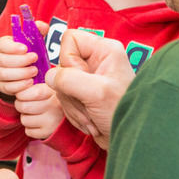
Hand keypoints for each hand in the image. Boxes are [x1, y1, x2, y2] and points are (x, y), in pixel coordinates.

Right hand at [0, 36, 37, 97]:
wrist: (18, 69)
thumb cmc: (25, 53)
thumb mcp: (30, 41)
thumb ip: (37, 31)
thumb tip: (43, 26)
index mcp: (2, 45)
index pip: (2, 45)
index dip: (13, 47)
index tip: (25, 48)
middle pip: (3, 60)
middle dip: (20, 60)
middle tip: (35, 58)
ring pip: (4, 74)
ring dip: (21, 73)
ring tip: (34, 71)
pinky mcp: (2, 86)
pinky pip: (8, 87)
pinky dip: (20, 85)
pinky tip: (30, 81)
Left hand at [13, 83, 63, 139]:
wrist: (68, 115)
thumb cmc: (52, 98)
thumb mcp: (46, 88)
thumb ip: (32, 88)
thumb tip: (17, 92)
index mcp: (53, 93)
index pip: (32, 93)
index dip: (22, 94)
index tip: (23, 94)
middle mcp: (54, 108)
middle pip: (23, 107)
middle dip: (21, 105)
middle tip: (27, 105)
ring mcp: (52, 122)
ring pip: (24, 120)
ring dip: (26, 117)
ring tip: (34, 114)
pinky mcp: (48, 134)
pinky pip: (28, 131)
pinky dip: (30, 128)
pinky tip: (38, 123)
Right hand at [46, 29, 133, 149]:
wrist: (129, 139)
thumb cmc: (121, 112)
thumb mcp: (96, 93)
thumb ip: (69, 79)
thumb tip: (49, 77)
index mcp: (104, 50)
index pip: (70, 39)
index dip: (68, 59)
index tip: (80, 78)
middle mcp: (96, 60)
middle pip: (62, 65)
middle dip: (70, 90)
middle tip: (87, 103)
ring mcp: (89, 78)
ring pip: (61, 83)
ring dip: (72, 105)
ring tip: (91, 116)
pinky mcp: (84, 93)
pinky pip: (65, 97)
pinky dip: (73, 112)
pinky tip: (89, 121)